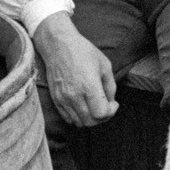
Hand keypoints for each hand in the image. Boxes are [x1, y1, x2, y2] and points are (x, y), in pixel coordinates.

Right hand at [33, 13, 118, 128]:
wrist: (59, 46)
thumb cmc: (84, 52)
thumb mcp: (105, 65)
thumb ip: (110, 86)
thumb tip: (111, 102)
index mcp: (89, 86)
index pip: (100, 113)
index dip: (111, 111)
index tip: (114, 103)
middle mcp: (74, 95)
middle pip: (90, 122)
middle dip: (102, 118)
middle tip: (107, 108)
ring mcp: (63, 99)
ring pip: (79, 122)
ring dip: (90, 119)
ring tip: (95, 107)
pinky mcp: (56, 100)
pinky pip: (68, 118)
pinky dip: (78, 118)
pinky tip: (84, 107)